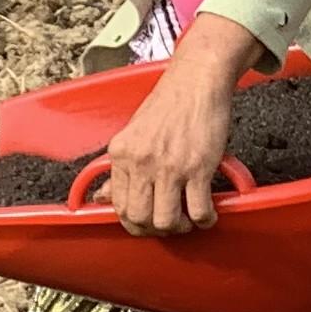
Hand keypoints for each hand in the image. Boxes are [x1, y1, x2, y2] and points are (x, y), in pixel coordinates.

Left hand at [94, 17, 257, 235]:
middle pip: (139, 219)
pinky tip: (208, 213)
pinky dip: (205, 219)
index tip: (147, 222)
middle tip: (168, 225)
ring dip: (179, 227)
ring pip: (166, 221)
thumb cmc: (169, 103)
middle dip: (155, 230)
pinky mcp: (198, 168)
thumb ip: (121, 167)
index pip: (117, 205)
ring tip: (188, 219)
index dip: (134, 222)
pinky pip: (198, 210)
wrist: (197, 81)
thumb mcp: (134, 132)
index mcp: (121, 153)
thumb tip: (103, 197)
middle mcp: (141, 162)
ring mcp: (169, 166)